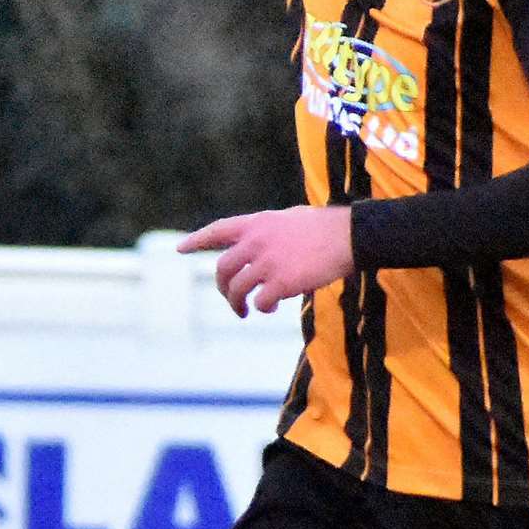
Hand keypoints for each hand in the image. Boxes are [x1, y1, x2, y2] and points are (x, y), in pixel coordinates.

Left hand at [177, 204, 354, 317]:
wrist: (349, 236)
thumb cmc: (326, 227)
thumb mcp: (291, 218)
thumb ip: (271, 230)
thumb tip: (262, 245)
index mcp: (258, 223)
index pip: (218, 231)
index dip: (197, 240)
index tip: (180, 249)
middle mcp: (256, 241)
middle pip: (222, 269)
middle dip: (222, 287)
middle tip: (232, 299)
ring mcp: (267, 262)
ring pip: (237, 289)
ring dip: (238, 304)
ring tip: (246, 311)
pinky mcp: (281, 282)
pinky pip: (261, 302)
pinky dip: (263, 308)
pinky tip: (273, 307)